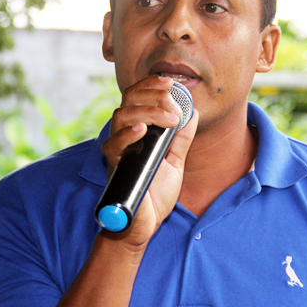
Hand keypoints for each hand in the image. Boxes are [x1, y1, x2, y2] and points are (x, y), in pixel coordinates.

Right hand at [101, 76, 198, 249]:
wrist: (145, 224)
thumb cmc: (154, 194)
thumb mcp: (175, 162)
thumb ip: (181, 138)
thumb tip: (193, 113)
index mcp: (138, 132)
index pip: (138, 98)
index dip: (151, 85)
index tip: (171, 82)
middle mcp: (124, 137)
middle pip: (128, 101)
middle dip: (151, 94)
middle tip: (173, 101)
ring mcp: (118, 151)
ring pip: (121, 117)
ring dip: (147, 111)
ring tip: (169, 118)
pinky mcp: (115, 167)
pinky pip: (113, 146)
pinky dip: (127, 135)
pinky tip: (142, 130)